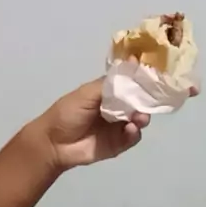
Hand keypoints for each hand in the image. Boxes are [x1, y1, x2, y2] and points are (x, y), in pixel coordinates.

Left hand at [33, 79, 149, 172]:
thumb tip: (132, 62)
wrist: (54, 143)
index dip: (139, 80)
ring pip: (138, 119)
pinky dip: (134, 133)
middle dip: (144, 101)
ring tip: (138, 119)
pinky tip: (130, 129)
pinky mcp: (119, 143)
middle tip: (147, 102)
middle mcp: (116, 107)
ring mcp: (118, 126)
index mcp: (108, 93)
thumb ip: (110, 83)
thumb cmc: (67, 113)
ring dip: (142, 117)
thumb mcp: (87, 93)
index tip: (151, 75)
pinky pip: (133, 137)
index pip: (129, 84)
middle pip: (138, 102)